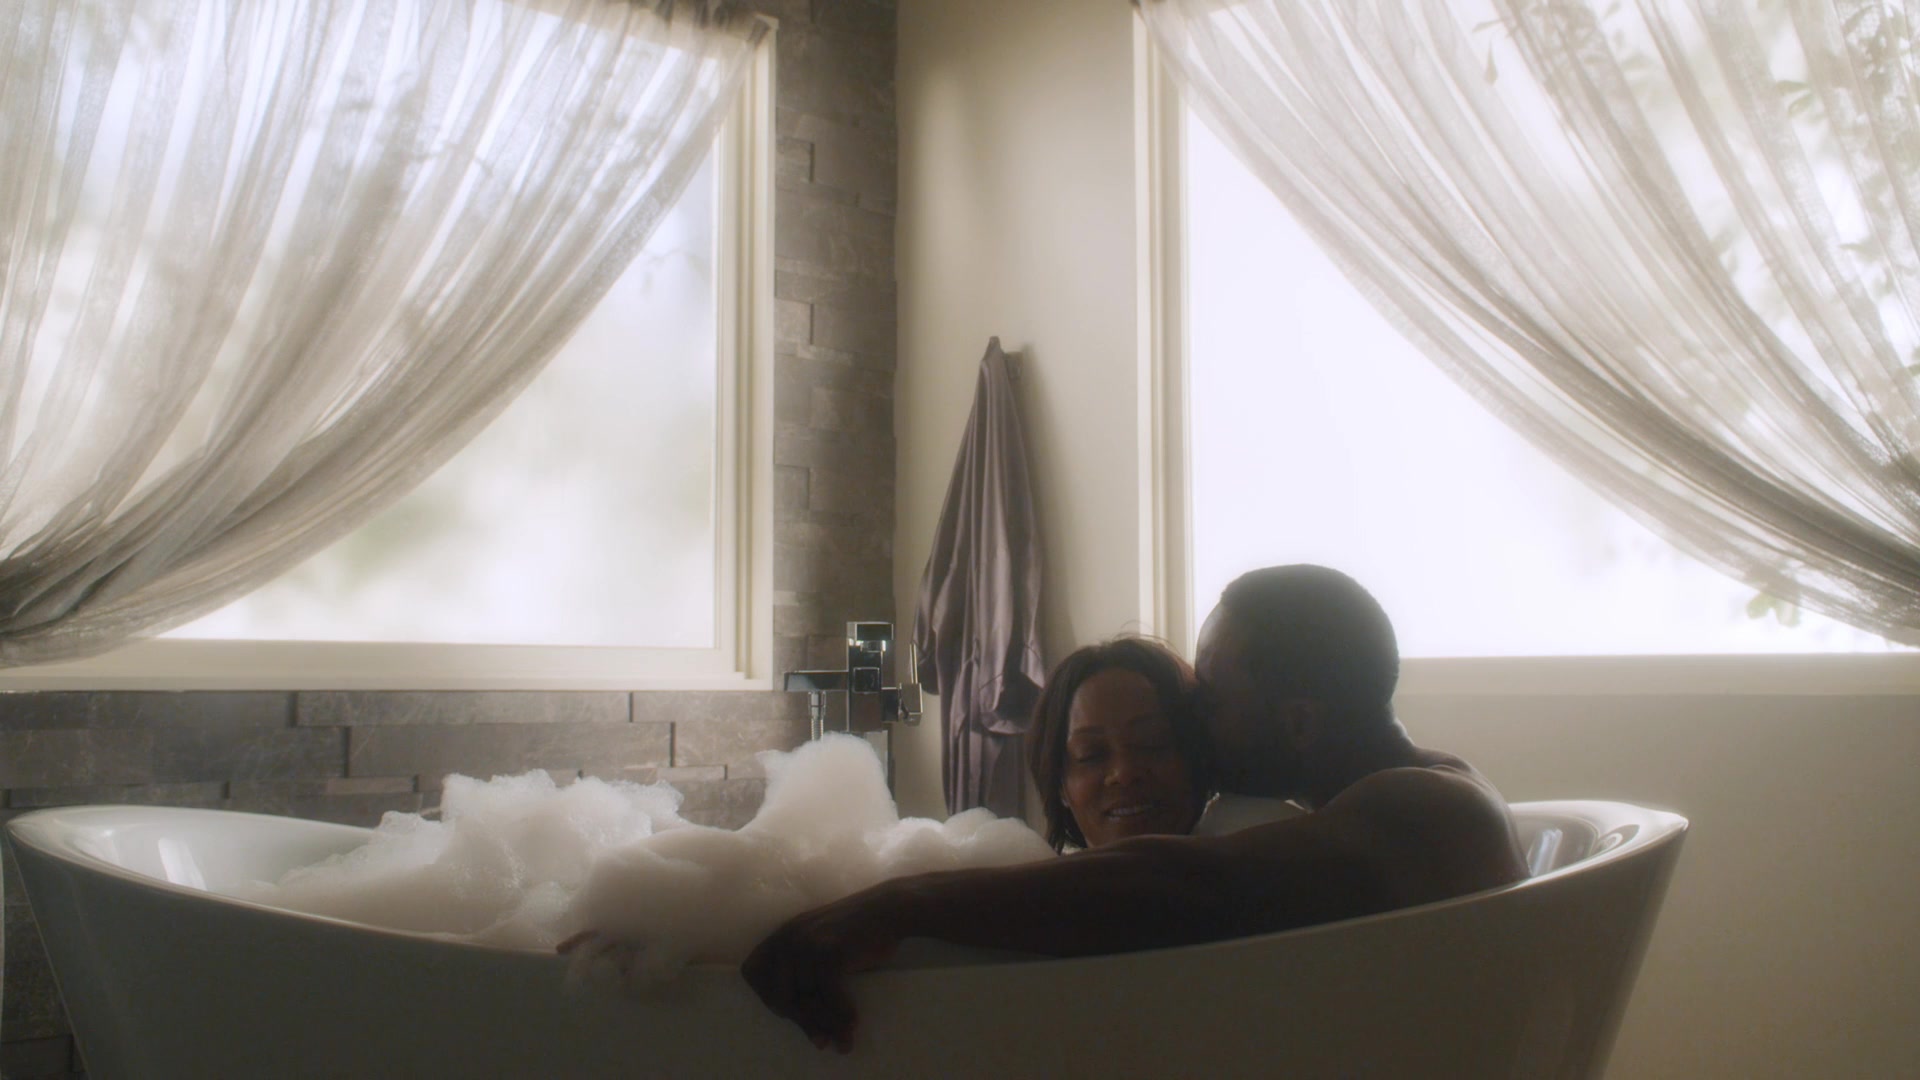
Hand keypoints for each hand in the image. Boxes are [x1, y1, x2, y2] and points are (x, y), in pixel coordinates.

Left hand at [740, 890, 903, 1052]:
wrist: (889, 909)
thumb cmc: (859, 934)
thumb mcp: (821, 946)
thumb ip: (805, 975)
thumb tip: (811, 1031)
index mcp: (782, 935)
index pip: (752, 972)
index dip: (766, 995)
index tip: (790, 1012)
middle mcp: (789, 938)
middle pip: (779, 996)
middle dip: (802, 1022)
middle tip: (821, 1040)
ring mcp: (809, 946)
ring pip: (808, 1002)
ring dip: (828, 1025)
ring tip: (843, 1040)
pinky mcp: (831, 954)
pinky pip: (830, 998)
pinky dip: (843, 1015)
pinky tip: (853, 1026)